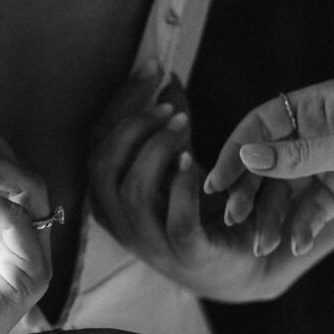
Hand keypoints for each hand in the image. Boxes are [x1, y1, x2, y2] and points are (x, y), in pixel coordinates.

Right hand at [87, 63, 288, 299]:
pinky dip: (184, 186)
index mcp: (107, 194)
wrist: (237, 266)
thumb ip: (168, 124)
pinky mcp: (187, 255)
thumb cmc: (199, 208)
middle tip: (168, 106)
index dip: (121, 101)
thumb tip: (163, 73)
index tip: (152, 67)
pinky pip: (177, 221)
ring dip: (157, 150)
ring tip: (183, 127)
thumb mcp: (176, 162)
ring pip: (132, 192)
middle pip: (101, 165)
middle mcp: (119, 220)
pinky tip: (195, 162)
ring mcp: (150, 242)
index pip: (96, 141)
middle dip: (132, 126)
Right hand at [207, 80, 333, 254]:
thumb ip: (297, 156)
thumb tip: (246, 157)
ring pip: (290, 190)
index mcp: (317, 104)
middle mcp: (319, 129)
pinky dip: (304, 226)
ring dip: (275, 217)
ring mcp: (333, 159)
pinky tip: (298, 245)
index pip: (260, 125)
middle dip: (251, 192)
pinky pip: (314, 208)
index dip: (235, 153)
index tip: (214, 184)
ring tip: (264, 246)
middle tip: (233, 220)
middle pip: (270, 162)